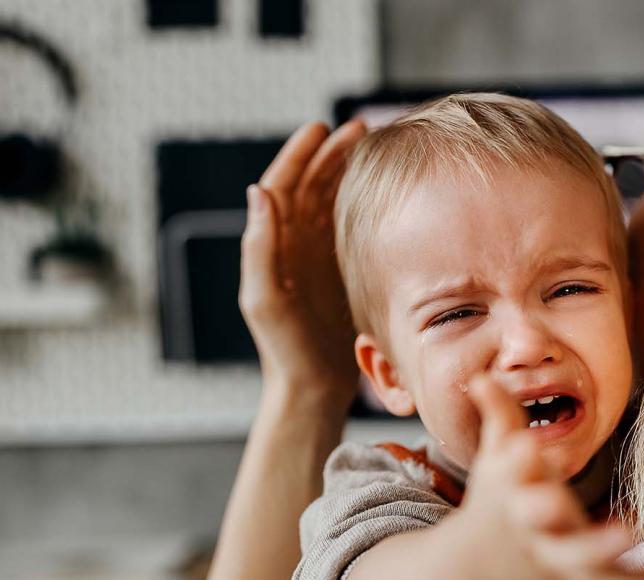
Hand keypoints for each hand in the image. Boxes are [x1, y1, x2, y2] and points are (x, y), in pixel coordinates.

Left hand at [239, 119, 366, 399]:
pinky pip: (351, 227)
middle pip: (312, 186)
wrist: (311, 387)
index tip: (321, 128)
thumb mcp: (265, 298)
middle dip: (332, 154)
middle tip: (360, 129)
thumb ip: (259, 247)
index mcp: (273, 245)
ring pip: (332, 202)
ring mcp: (318, 258)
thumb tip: (258, 191)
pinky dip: (363, 204)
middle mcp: (294, 245)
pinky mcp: (340, 273)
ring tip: (374, 150)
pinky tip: (384, 192)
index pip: (283, 186)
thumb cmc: (285, 349)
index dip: (299, 154)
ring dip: (349, 173)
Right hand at [461, 375, 643, 579]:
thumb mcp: (495, 457)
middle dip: (544, 509)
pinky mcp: (575, 574)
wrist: (476, 569)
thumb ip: (499, 414)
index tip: (525, 444)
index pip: (510, 470)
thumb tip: (482, 375)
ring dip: (602, 547)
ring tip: (632, 533)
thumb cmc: (497, 498)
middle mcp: (528, 523)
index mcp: (508, 489)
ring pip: (576, 555)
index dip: (517, 459)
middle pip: (536, 517)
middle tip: (558, 500)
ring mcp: (551, 552)